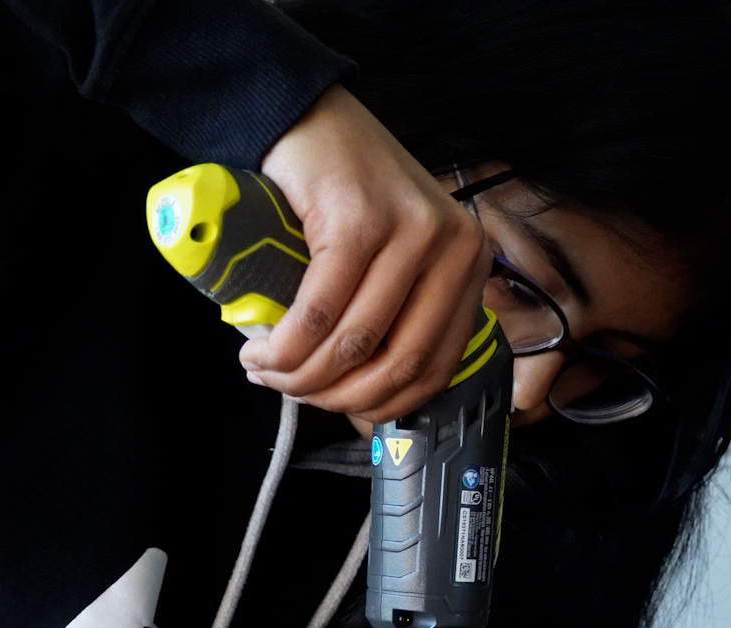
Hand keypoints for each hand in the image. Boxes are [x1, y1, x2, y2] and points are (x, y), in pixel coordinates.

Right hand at [242, 84, 488, 419]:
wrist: (309, 115)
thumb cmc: (347, 189)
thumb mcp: (396, 253)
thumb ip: (401, 309)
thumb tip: (367, 395)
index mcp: (469, 264)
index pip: (436, 366)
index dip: (380, 404)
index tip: (335, 408)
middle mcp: (454, 248)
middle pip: (398, 362)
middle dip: (335, 396)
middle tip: (289, 390)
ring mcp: (410, 233)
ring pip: (355, 342)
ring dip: (300, 373)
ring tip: (263, 369)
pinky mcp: (359, 222)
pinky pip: (320, 311)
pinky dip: (285, 344)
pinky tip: (260, 348)